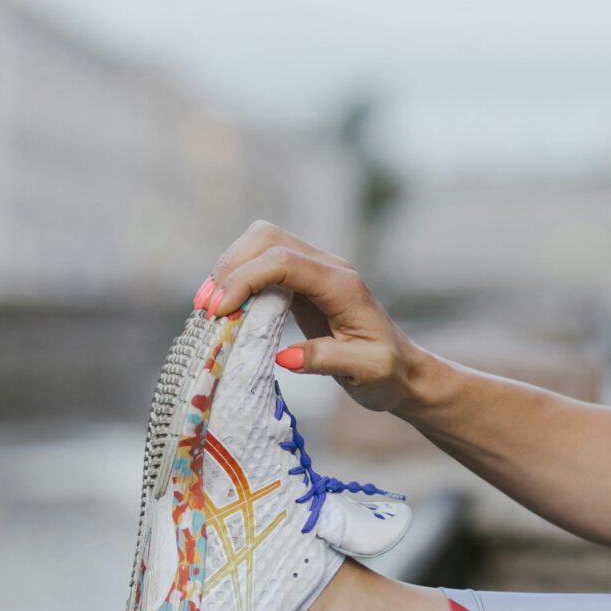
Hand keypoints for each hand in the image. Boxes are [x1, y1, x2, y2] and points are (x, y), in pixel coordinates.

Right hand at [195, 222, 426, 414]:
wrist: (403, 370)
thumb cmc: (388, 373)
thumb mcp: (367, 372)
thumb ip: (328, 361)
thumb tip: (285, 358)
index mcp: (343, 285)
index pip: (284, 263)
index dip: (246, 280)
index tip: (219, 311)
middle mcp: (328, 269)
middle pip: (267, 238)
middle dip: (231, 266)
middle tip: (207, 308)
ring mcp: (315, 272)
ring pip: (262, 244)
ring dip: (230, 269)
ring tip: (209, 307)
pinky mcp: (303, 284)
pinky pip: (264, 265)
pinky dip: (239, 279)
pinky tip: (226, 307)